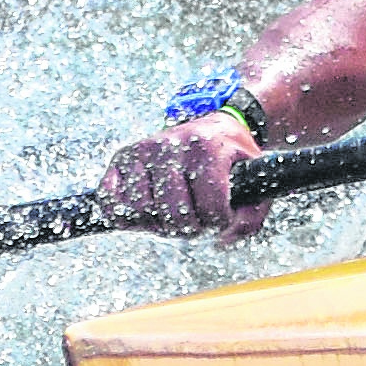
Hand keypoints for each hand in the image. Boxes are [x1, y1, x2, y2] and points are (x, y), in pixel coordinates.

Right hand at [97, 114, 264, 239]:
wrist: (211, 126)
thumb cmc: (231, 159)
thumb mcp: (255, 178)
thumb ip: (250, 215)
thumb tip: (222, 239)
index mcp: (208, 147)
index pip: (210, 206)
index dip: (218, 223)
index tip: (221, 219)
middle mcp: (172, 143)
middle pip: (176, 214)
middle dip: (189, 229)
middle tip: (196, 221)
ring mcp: (143, 149)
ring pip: (141, 210)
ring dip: (158, 225)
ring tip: (173, 216)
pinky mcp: (122, 158)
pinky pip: (110, 200)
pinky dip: (124, 216)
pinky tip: (146, 214)